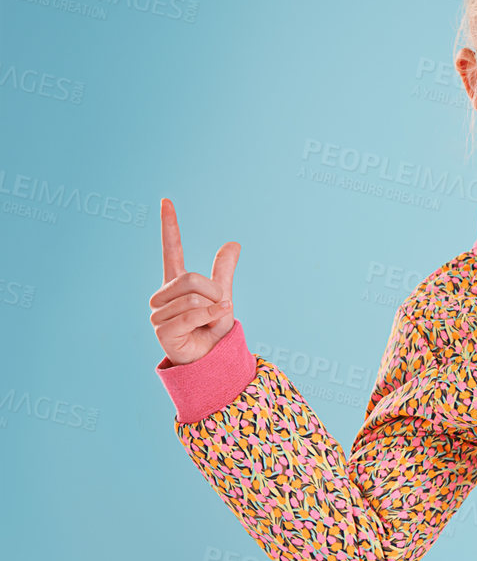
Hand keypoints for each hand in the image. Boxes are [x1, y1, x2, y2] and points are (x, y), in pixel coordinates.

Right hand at [150, 197, 240, 364]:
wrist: (210, 359)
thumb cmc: (212, 329)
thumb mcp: (222, 296)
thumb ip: (224, 272)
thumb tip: (234, 243)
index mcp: (176, 283)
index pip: (171, 250)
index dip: (169, 226)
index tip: (166, 201)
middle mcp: (162, 295)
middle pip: (192, 278)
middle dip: (214, 293)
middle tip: (216, 309)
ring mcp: (158, 313)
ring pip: (194, 297)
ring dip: (212, 310)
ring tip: (208, 323)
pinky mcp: (162, 330)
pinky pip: (193, 314)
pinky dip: (209, 318)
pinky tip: (208, 326)